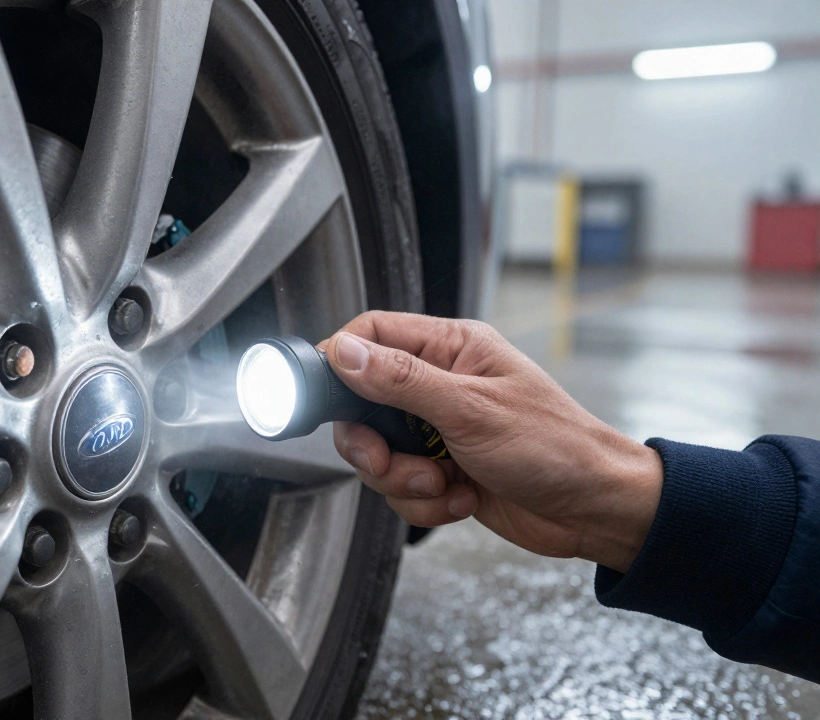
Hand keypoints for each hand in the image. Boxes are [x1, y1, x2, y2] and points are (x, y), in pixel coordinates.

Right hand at [322, 311, 662, 572]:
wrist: (595, 510)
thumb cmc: (556, 447)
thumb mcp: (471, 409)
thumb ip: (402, 380)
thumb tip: (345, 353)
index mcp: (451, 349)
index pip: (373, 334)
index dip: (342, 361)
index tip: (328, 396)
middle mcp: (440, 385)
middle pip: (362, 403)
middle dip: (370, 443)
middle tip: (387, 459)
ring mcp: (438, 430)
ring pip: (377, 453)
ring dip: (401, 479)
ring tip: (443, 483)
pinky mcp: (441, 470)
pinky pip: (400, 486)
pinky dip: (424, 501)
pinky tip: (460, 499)